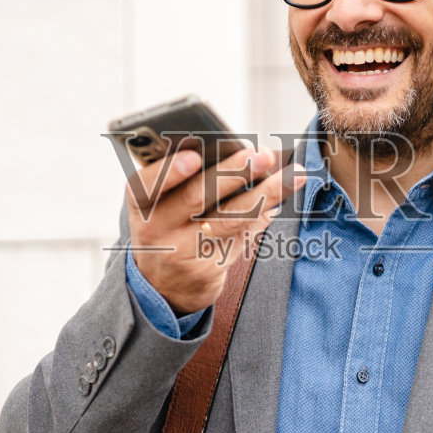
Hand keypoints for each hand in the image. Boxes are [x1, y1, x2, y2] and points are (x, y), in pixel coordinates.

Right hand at [126, 144, 303, 314]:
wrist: (163, 284)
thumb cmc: (169, 224)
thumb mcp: (162, 202)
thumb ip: (187, 176)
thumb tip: (238, 149)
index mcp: (141, 202)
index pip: (147, 184)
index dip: (170, 171)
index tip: (195, 157)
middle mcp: (155, 228)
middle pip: (196, 197)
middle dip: (233, 173)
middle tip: (261, 155)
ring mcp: (181, 251)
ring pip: (228, 219)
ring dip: (264, 195)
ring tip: (291, 176)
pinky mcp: (206, 270)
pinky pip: (240, 238)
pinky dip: (262, 215)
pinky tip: (280, 200)